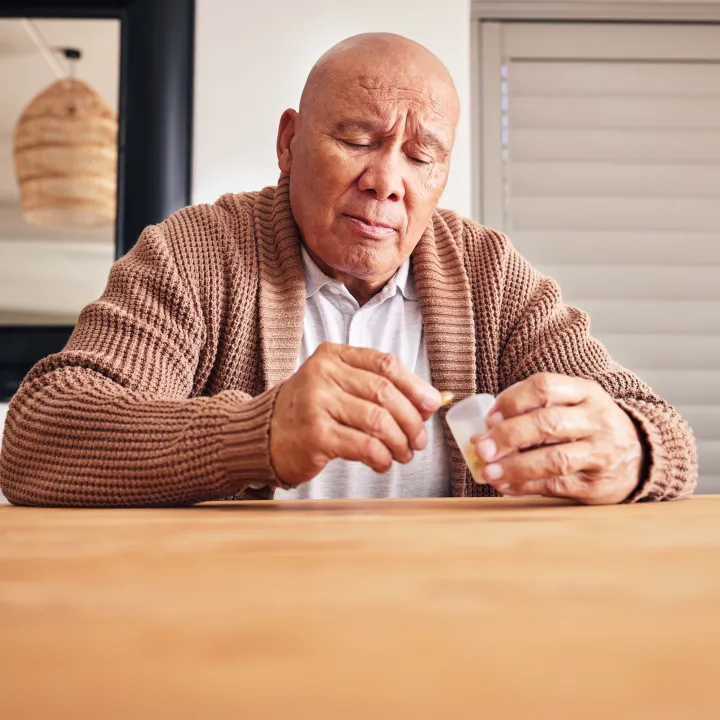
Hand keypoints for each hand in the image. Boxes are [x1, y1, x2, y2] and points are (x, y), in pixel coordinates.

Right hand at [270, 343, 441, 485]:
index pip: (385, 364)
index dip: (415, 386)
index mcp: (333, 355)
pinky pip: (364, 446)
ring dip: (399, 442)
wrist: (264, 435)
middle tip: (418, 440)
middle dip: (411, 420)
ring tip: (403, 454)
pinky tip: (382, 462)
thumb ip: (378, 388)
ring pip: (378, 420)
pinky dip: (381, 457)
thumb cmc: (310, 411)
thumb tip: (429, 403)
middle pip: (385, 392)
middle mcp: (323, 374)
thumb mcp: (338, 387)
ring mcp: (316, 403)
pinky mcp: (315, 435)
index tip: (432, 405)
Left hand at [471, 373, 643, 504]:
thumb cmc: (589, 429)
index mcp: (586, 392)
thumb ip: (536, 412)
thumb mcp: (574, 407)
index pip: (545, 386)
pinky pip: (557, 485)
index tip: (490, 418)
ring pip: (555, 458)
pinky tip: (506, 485)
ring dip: (516, 466)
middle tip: (482, 448)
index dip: (512, 400)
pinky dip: (526, 486)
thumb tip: (485, 431)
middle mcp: (597, 419)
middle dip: (509, 436)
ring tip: (489, 472)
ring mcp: (602, 453)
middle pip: (547, 422)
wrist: (642, 458)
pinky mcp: (598, 484)